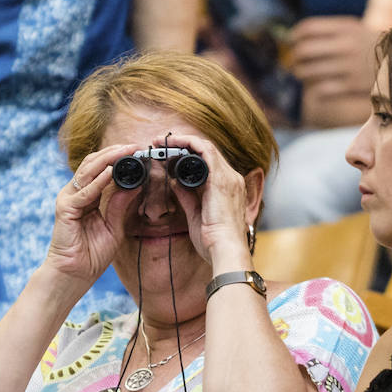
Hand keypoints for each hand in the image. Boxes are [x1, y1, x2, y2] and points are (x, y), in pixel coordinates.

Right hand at [44, 143, 141, 287]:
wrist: (74, 275)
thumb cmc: (92, 255)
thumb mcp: (114, 227)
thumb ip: (121, 205)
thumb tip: (136, 184)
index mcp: (87, 196)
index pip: (101, 169)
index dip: (119, 158)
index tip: (139, 152)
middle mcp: (76, 194)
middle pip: (93, 164)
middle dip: (114, 152)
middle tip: (135, 146)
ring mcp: (68, 199)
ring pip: (88, 171)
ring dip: (108, 160)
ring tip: (126, 151)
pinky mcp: (65, 209)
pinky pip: (84, 192)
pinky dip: (98, 182)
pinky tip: (111, 173)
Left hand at [158, 132, 262, 267]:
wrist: (225, 250)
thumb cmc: (213, 241)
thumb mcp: (195, 215)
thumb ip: (187, 197)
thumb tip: (175, 183)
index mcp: (227, 189)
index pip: (208, 163)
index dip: (188, 155)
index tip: (168, 154)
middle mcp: (231, 180)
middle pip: (206, 152)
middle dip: (183, 144)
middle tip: (160, 143)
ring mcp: (229, 178)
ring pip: (206, 147)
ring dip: (183, 141)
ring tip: (162, 141)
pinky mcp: (222, 179)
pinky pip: (206, 150)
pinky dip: (188, 143)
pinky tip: (173, 143)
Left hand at [290, 16, 379, 103]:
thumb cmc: (368, 45)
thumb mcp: (353, 29)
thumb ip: (328, 30)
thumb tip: (296, 36)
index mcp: (345, 28)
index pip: (308, 28)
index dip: (295, 36)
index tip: (293, 41)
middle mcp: (346, 45)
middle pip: (304, 51)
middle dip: (294, 57)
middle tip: (294, 61)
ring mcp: (349, 66)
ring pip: (309, 72)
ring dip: (300, 74)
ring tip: (301, 73)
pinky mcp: (352, 85)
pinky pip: (321, 89)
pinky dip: (314, 89)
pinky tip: (316, 87)